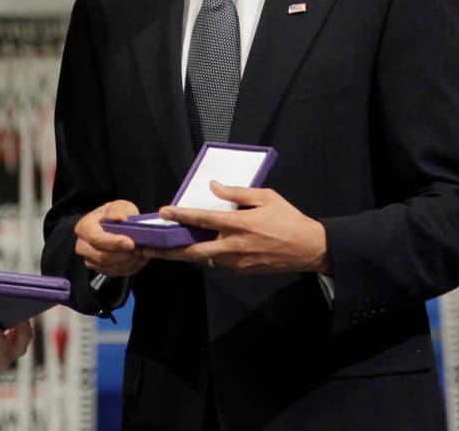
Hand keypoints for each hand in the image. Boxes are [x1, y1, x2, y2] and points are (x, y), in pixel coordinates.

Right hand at [74, 200, 148, 277]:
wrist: (115, 225)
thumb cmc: (115, 214)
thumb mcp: (118, 206)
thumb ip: (118, 210)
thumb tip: (120, 217)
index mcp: (84, 227)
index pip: (95, 238)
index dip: (113, 242)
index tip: (130, 243)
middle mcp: (83, 246)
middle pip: (102, 257)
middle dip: (125, 254)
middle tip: (141, 248)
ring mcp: (91, 260)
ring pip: (112, 267)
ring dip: (131, 261)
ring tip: (143, 251)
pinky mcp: (101, 270)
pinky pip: (118, 273)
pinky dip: (132, 267)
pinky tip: (139, 257)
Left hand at [140, 182, 331, 274]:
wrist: (310, 248)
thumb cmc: (288, 219)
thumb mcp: (266, 197)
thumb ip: (237, 193)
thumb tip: (215, 187)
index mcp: (238, 225)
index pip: (201, 219)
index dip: (180, 215)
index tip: (163, 212)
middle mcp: (233, 246)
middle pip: (192, 251)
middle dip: (167, 251)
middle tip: (147, 249)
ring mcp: (237, 262)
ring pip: (204, 258)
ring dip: (184, 254)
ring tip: (164, 249)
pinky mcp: (242, 271)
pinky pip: (219, 262)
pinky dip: (207, 255)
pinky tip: (198, 249)